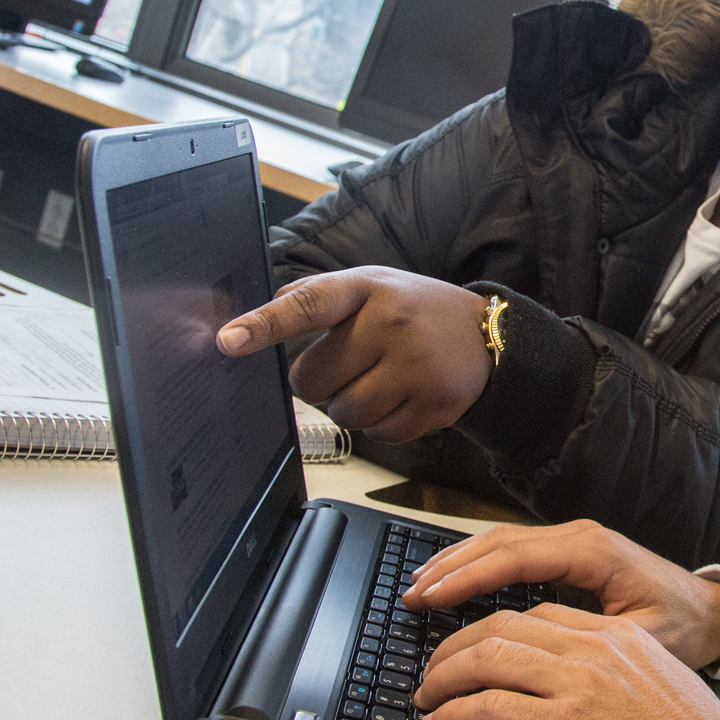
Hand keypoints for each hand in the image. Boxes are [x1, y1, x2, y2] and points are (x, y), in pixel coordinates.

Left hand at [216, 267, 492, 443]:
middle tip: (351, 366)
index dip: (265, 325)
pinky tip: (403, 398)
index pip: (309, 305)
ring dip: (351, 407)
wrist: (491, 336)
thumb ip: (321, 295)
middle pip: (315, 381)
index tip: (228, 341)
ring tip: (381, 382)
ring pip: (345, 414)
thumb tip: (263, 308)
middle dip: (321, 382)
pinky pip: (379, 435)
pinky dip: (382, 425)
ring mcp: (418, 367)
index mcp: (369, 289)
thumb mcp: (375, 285)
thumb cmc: (417, 310)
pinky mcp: (436, 404)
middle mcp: (393, 324)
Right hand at [403, 521, 719, 670]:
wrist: (710, 610)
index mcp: (594, 552)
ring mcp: (573, 541)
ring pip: (502, 542)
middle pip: (501, 543)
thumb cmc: (682, 625)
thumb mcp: (642, 636)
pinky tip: (453, 579)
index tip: (433, 595)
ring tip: (419, 584)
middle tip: (411, 594)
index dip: (470, 576)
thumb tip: (541, 647)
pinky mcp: (569, 552)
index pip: (517, 556)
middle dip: (452, 566)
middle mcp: (580, 538)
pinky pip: (514, 551)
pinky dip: (478, 563)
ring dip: (458, 561)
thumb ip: (594, 637)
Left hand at [414, 606, 719, 719]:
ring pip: (488, 658)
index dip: (489, 628)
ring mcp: (579, 684)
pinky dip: (454, 713)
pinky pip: (489, 708)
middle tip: (434, 670)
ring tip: (428, 696)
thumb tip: (560, 679)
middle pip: (503, 626)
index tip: (468, 646)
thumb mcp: (649, 681)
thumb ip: (606, 668)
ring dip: (445, 677)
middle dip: (455, 647)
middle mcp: (594, 649)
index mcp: (616, 635)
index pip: (535, 613)